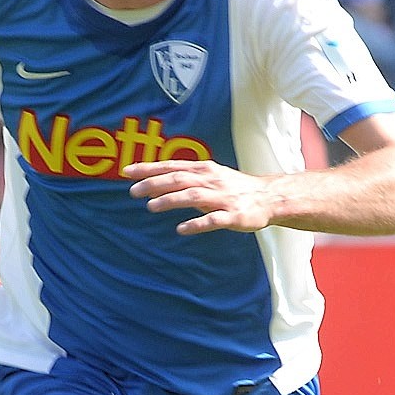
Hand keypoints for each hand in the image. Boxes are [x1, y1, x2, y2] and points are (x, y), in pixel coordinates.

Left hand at [125, 159, 277, 234]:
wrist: (268, 198)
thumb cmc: (234, 188)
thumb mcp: (210, 176)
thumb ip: (185, 178)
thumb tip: (155, 184)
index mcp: (204, 169)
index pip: (172, 166)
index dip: (149, 168)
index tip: (127, 172)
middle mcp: (211, 180)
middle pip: (179, 179)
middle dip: (154, 184)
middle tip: (133, 191)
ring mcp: (222, 198)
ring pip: (193, 196)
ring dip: (171, 200)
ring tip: (151, 206)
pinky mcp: (233, 216)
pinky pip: (213, 220)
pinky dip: (197, 223)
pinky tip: (181, 229)